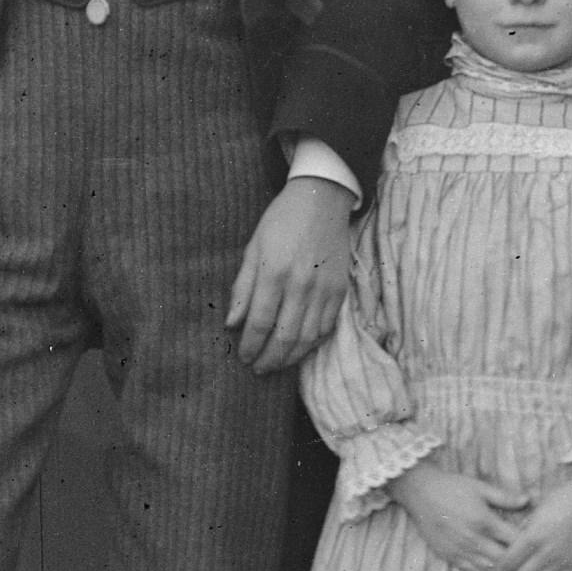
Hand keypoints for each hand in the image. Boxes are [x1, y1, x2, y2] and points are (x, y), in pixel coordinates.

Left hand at [227, 176, 356, 374]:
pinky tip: (300, 349)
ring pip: (308, 338)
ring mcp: (324, 289)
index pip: (260, 322)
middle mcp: (301, 285)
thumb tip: (231, 323)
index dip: (250, 345)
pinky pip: (327, 327)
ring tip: (277, 365)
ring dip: (291, 357)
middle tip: (258, 369)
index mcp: (274, 272)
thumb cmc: (281, 222)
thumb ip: (242, 288)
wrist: (321, 200)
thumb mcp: (253, 248)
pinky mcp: (340, 290)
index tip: (244, 358)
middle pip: (284, 336)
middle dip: (269, 359)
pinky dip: (313, 344)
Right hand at [389, 459, 532, 570]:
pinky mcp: (450, 556)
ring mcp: (461, 550)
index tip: (541, 548)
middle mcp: (474, 540)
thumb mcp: (480, 487)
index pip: (514, 540)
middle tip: (534, 569)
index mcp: (485, 521)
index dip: (530, 546)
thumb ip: (505, 497)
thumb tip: (528, 500)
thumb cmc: (452, 487)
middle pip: (505, 561)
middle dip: (520, 566)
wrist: (420, 492)